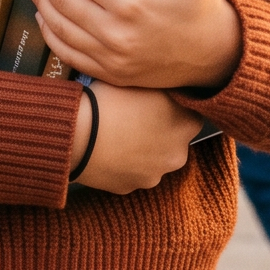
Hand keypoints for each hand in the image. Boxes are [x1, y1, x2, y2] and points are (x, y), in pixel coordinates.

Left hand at [24, 0, 242, 91]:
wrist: (215, 54)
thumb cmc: (200, 3)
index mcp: (131, 2)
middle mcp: (116, 33)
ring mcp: (111, 58)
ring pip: (60, 27)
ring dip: (39, 1)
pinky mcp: (110, 74)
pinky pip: (69, 54)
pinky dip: (50, 34)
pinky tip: (42, 15)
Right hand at [72, 83, 202, 195]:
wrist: (77, 134)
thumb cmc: (110, 101)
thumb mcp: (143, 81)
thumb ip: (164, 88)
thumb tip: (169, 87)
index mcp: (186, 125)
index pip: (192, 113)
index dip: (175, 106)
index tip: (158, 100)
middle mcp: (177, 155)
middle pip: (174, 140)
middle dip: (161, 130)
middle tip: (135, 115)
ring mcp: (154, 176)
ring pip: (153, 159)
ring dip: (142, 149)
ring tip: (118, 132)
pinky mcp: (130, 188)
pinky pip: (131, 172)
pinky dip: (123, 163)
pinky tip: (108, 148)